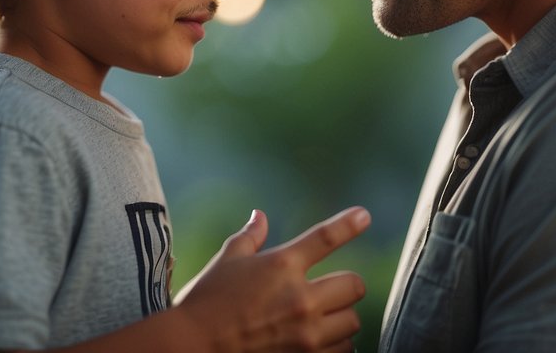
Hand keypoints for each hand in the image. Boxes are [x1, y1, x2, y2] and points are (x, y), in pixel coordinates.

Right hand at [174, 207, 370, 352]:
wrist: (191, 349)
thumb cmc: (205, 303)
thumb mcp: (226, 262)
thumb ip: (250, 237)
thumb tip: (260, 216)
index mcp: (282, 265)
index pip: (326, 238)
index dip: (349, 224)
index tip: (364, 217)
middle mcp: (300, 298)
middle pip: (354, 286)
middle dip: (344, 287)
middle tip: (329, 291)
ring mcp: (306, 335)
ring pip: (352, 322)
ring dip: (341, 319)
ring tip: (322, 320)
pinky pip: (343, 352)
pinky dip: (336, 347)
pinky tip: (319, 342)